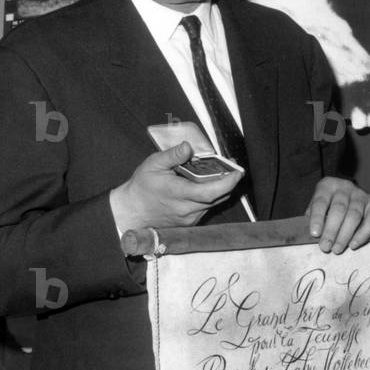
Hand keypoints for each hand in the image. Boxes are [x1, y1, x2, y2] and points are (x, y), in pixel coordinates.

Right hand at [110, 141, 242, 230]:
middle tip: (233, 168)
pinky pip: (206, 209)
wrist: (132, 211)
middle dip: (228, 183)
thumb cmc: (142, 187)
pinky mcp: (189, 223)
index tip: (237, 172)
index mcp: (178, 193)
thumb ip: (173, 155)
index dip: (228, 183)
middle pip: (217, 197)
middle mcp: (187, 209)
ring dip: (220, 190)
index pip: (210, 192)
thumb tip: (188, 146)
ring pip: (213, 204)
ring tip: (222, 174)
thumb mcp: (153, 164)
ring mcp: (189, 218)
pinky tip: (206, 185)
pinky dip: (210, 197)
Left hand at [306, 177, 369, 252]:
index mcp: (327, 186)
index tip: (315, 234)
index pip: (321, 201)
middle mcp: (345, 187)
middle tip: (325, 247)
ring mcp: (361, 194)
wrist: (347, 196)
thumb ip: (313, 218)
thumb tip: (316, 235)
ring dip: (345, 235)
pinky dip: (363, 234)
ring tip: (337, 249)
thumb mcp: (316, 207)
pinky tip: (353, 244)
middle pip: (339, 209)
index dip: (317, 218)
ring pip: (354, 215)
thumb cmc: (327, 206)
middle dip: (331, 230)